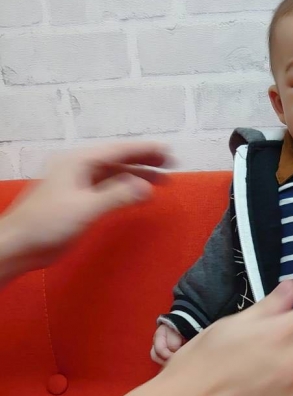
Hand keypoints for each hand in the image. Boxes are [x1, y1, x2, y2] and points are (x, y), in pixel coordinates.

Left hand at [0, 141, 170, 279]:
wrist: (19, 244)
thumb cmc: (48, 224)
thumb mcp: (86, 208)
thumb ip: (117, 196)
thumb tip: (147, 188)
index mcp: (78, 162)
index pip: (118, 151)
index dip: (144, 151)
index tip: (168, 153)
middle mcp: (78, 167)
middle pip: (116, 159)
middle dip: (144, 161)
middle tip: (170, 164)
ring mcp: (77, 183)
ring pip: (112, 174)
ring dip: (136, 176)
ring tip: (161, 181)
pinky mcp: (77, 199)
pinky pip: (106, 187)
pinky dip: (124, 189)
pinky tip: (135, 194)